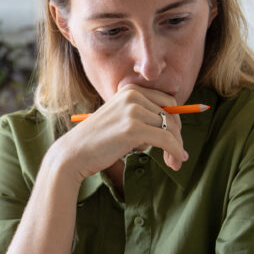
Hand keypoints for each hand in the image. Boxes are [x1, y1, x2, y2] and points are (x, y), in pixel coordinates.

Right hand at [57, 84, 189, 179]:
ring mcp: (133, 110)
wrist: (74, 153)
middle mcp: (133, 95)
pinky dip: (175, 151)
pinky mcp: (134, 128)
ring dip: (176, 147)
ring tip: (176, 163)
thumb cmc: (98, 141)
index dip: (175, 123)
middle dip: (178, 136)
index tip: (176, 140)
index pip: (167, 103)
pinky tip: (177, 161)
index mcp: (130, 90)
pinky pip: (166, 139)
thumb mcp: (121, 119)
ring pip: (170, 128)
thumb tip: (176, 126)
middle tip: (179, 155)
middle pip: (171, 115)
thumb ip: (143, 116)